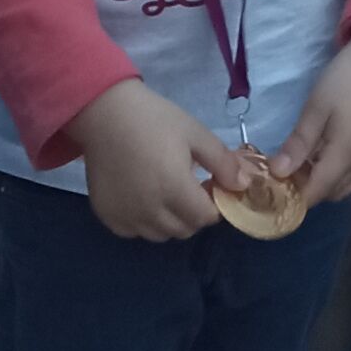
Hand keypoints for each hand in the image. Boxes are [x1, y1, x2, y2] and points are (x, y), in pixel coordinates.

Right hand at [69, 76, 242, 241]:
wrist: (106, 115)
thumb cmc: (154, 119)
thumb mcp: (195, 133)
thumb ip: (222, 162)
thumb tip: (244, 186)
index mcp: (174, 189)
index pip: (206, 218)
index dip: (213, 205)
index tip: (208, 186)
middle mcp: (150, 211)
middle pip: (185, 230)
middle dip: (194, 213)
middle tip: (189, 187)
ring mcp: (126, 217)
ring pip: (160, 235)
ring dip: (171, 220)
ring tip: (166, 191)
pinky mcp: (108, 217)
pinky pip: (135, 232)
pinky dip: (145, 222)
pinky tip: (143, 196)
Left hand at [274, 20, 350, 205]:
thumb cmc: (346, 79)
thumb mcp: (316, 107)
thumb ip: (299, 144)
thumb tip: (277, 174)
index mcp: (345, 157)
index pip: (315, 194)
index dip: (293, 198)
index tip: (273, 187)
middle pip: (330, 194)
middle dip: (308, 191)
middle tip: (287, 169)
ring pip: (345, 186)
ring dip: (325, 182)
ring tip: (305, 159)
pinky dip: (339, 173)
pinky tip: (327, 150)